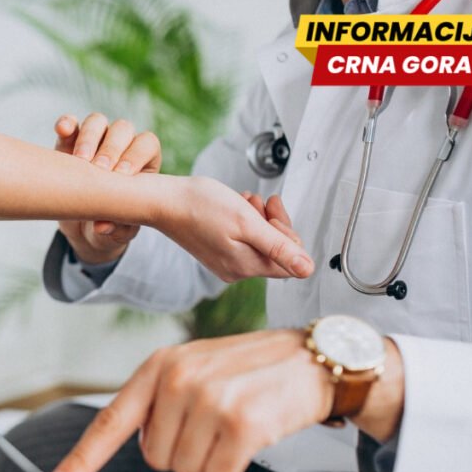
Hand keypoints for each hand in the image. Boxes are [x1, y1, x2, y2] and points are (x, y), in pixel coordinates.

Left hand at [46, 330, 403, 471]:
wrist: (311, 358)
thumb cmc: (249, 367)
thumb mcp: (194, 366)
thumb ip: (157, 400)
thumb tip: (135, 441)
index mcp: (159, 366)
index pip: (110, 420)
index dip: (83, 459)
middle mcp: (178, 380)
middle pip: (155, 458)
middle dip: (183, 450)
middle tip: (212, 421)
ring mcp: (209, 400)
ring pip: (186, 469)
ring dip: (211, 457)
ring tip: (232, 421)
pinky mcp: (240, 423)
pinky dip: (235, 463)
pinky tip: (250, 432)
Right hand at [54, 113, 161, 264]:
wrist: (83, 227)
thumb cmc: (110, 227)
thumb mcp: (117, 233)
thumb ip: (116, 229)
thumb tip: (103, 227)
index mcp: (143, 162)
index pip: (146, 145)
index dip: (137, 156)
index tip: (123, 177)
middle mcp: (121, 145)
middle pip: (122, 129)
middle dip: (112, 148)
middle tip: (100, 169)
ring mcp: (95, 141)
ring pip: (97, 122)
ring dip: (89, 137)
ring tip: (80, 160)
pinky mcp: (69, 143)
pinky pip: (69, 125)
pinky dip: (66, 124)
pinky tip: (62, 130)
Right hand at [147, 176, 313, 280]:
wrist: (164, 202)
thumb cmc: (200, 207)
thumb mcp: (247, 222)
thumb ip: (279, 248)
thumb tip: (307, 270)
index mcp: (246, 266)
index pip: (289, 260)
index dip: (287, 232)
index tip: (272, 208)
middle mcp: (236, 270)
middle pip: (275, 251)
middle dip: (272, 223)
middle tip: (259, 201)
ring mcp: (225, 263)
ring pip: (259, 243)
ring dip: (258, 218)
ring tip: (244, 201)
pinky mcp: (216, 253)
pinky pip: (242, 241)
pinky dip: (243, 222)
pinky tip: (234, 207)